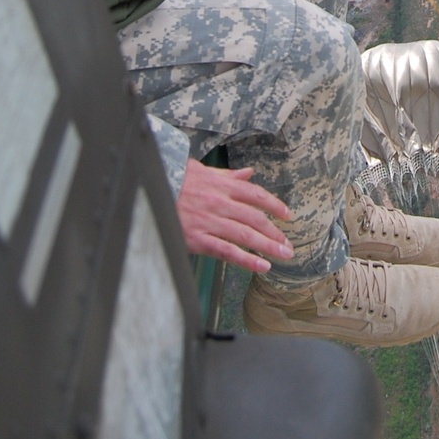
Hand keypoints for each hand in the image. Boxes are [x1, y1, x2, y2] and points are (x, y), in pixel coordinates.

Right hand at [176, 160, 294, 271]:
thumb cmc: (176, 181)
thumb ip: (228, 175)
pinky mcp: (199, 239)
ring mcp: (210, 222)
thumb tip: (249, 172)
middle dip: (274, 231)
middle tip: (288, 244)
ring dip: (268, 246)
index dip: (275, 205)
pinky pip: (228, 251)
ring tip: (283, 255)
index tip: (287, 216)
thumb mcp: (203, 171)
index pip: (256, 195)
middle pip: (255, 218)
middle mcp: (220, 202)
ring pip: (246, 235)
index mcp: (222, 185)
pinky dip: (247, 260)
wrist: (150, 191)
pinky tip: (262, 266)